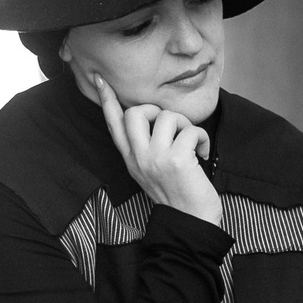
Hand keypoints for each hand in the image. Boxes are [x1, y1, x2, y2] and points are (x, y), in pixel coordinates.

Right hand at [95, 76, 220, 223]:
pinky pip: (191, 130)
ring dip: (186, 126)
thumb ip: (145, 147)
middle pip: (136, 112)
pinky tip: (203, 154)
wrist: (191, 222)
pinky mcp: (176, 159)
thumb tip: (154, 118)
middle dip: (158, 111)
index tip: (100, 80)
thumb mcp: (151, 170)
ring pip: (167, 116)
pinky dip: (202, 139)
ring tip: (191, 144)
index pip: (114, 125)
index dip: (107, 100)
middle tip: (172, 129)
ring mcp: (156, 158)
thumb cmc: (178, 194)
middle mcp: (139, 157)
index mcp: (131, 159)